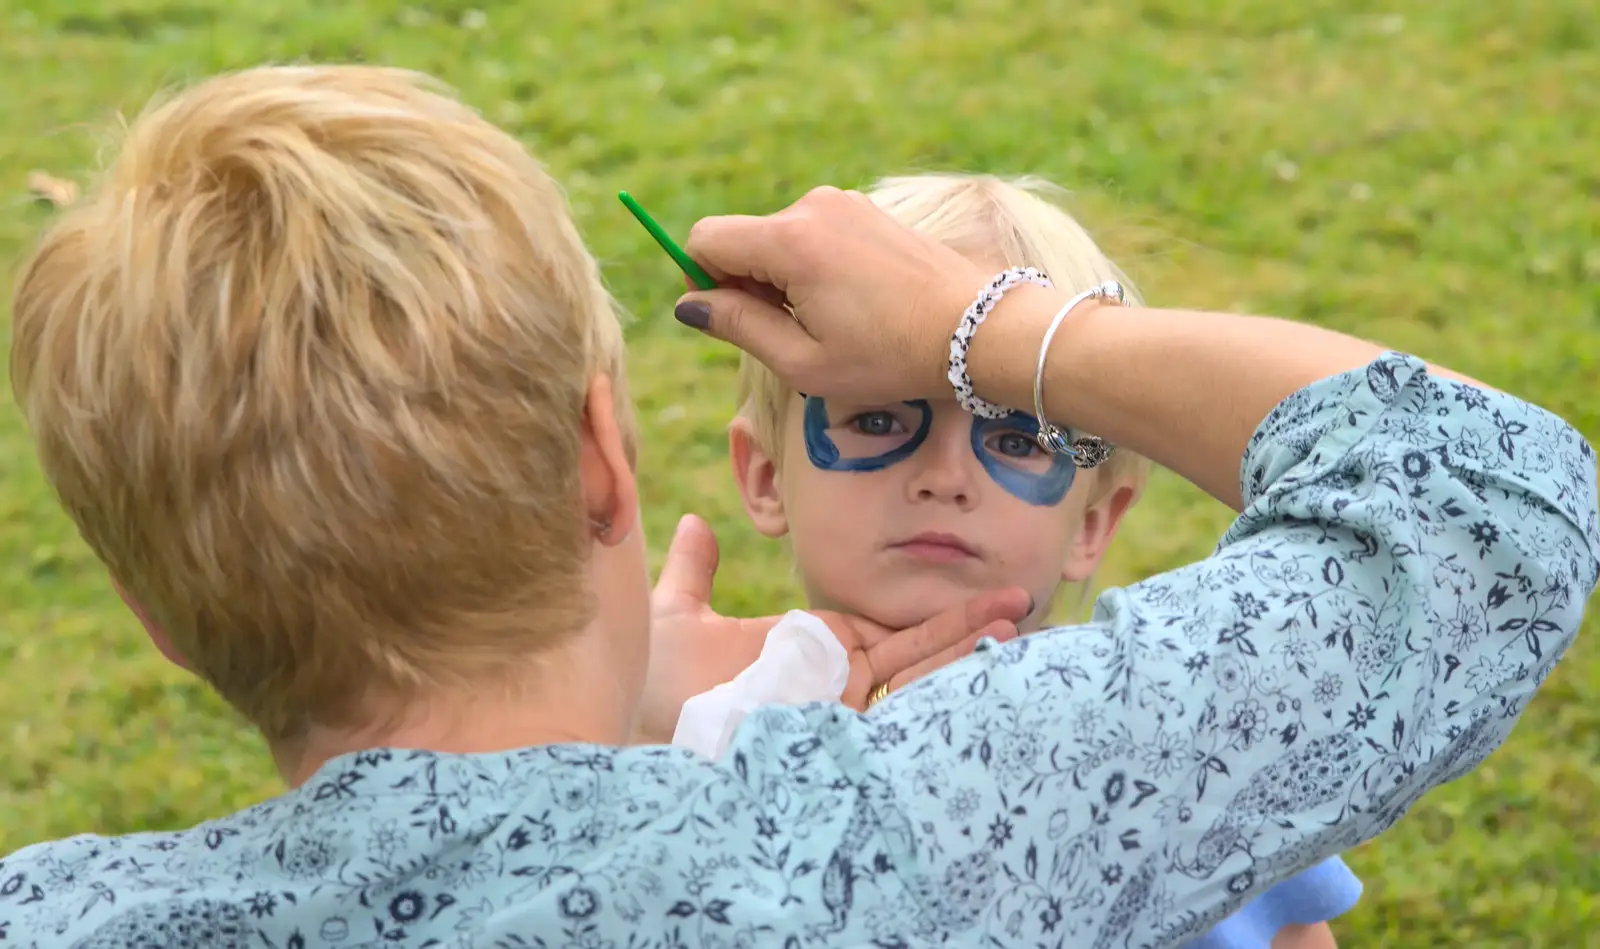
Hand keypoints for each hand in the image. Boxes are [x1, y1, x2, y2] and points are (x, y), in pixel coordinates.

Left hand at [637, 514, 1030, 743]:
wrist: (627, 732)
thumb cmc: (647, 685)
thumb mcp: (675, 618)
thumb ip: (695, 574)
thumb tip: (692, 522)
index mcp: (810, 651)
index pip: (889, 631)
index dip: (938, 613)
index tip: (987, 594)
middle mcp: (832, 684)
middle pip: (916, 653)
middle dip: (967, 626)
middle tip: (1022, 599)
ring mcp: (836, 714)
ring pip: (913, 681)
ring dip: (963, 654)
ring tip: (1015, 624)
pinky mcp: (833, 737)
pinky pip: (892, 714)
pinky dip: (933, 691)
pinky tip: (976, 671)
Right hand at [674, 186, 993, 403]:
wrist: (976, 329)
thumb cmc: (890, 357)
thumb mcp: (804, 361)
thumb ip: (739, 327)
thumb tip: (690, 306)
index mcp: (790, 241)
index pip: (705, 238)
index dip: (702, 281)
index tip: (734, 319)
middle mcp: (812, 207)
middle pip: (741, 237)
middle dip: (746, 284)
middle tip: (792, 334)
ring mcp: (843, 203)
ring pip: (777, 238)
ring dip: (782, 278)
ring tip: (831, 323)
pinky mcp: (865, 209)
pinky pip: (812, 233)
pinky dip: (812, 267)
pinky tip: (852, 304)